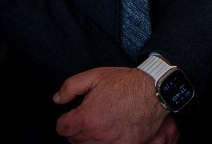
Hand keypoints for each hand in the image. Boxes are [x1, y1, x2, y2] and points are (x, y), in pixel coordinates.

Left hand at [53, 66, 176, 143]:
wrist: (154, 91)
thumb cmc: (126, 83)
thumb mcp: (95, 76)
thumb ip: (70, 87)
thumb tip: (57, 100)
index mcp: (86, 118)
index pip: (62, 128)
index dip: (65, 120)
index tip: (71, 116)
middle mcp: (96, 134)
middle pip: (74, 140)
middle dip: (76, 129)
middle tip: (87, 118)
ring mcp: (111, 143)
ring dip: (89, 138)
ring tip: (98, 125)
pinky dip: (104, 142)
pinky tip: (109, 132)